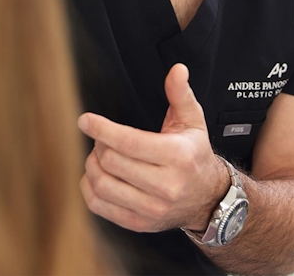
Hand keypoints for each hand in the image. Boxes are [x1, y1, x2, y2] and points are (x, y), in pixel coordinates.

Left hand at [77, 63, 228, 232]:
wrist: (207, 198)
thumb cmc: (195, 156)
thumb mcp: (193, 121)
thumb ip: (180, 93)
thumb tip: (177, 70)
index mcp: (177, 156)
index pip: (129, 142)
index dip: (102, 129)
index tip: (86, 120)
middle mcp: (166, 185)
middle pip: (112, 161)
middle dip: (100, 144)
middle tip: (102, 137)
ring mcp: (152, 208)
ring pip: (103, 184)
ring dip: (93, 165)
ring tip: (100, 155)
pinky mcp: (139, 223)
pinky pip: (100, 206)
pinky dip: (90, 188)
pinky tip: (97, 175)